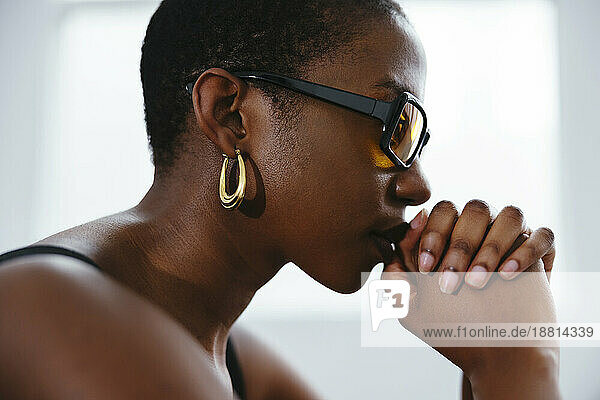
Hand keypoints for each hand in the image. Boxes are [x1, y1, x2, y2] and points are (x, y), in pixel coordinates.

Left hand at [383, 202, 560, 398]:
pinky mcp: (541, 255)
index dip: (430, 234)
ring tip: (477, 283)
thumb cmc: (449, 330)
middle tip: (450, 283)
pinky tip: (508, 275)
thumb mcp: (411, 309)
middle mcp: (483, 231)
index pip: (441, 212)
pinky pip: (544, 235)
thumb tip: (398, 243)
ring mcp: (513, 240)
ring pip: (511, 215)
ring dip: (491, 247)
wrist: (493, 357)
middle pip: (474, 208)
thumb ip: (394, 275)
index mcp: (452, 235)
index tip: (425, 268)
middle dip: (459, 245)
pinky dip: (527, 251)